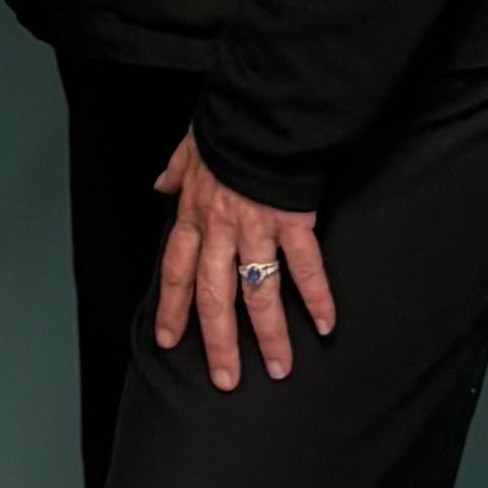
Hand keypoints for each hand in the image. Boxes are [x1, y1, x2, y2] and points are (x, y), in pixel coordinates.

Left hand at [152, 127, 336, 388]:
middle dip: (219, 342)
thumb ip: (177, 170)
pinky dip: (317, 297)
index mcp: (195, 214)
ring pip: (259, 292)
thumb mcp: (191, 145)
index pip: (177, 271)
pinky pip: (305, 267)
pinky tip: (326, 325)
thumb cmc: (229, 125)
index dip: (173, 309)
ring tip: (279, 369)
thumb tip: (162, 183)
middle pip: (215, 296)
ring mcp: (257, 228)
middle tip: (226, 379)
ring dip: (270, 334)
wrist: (261, 108)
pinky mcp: (293, 222)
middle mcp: (222, 229)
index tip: (168, 341)